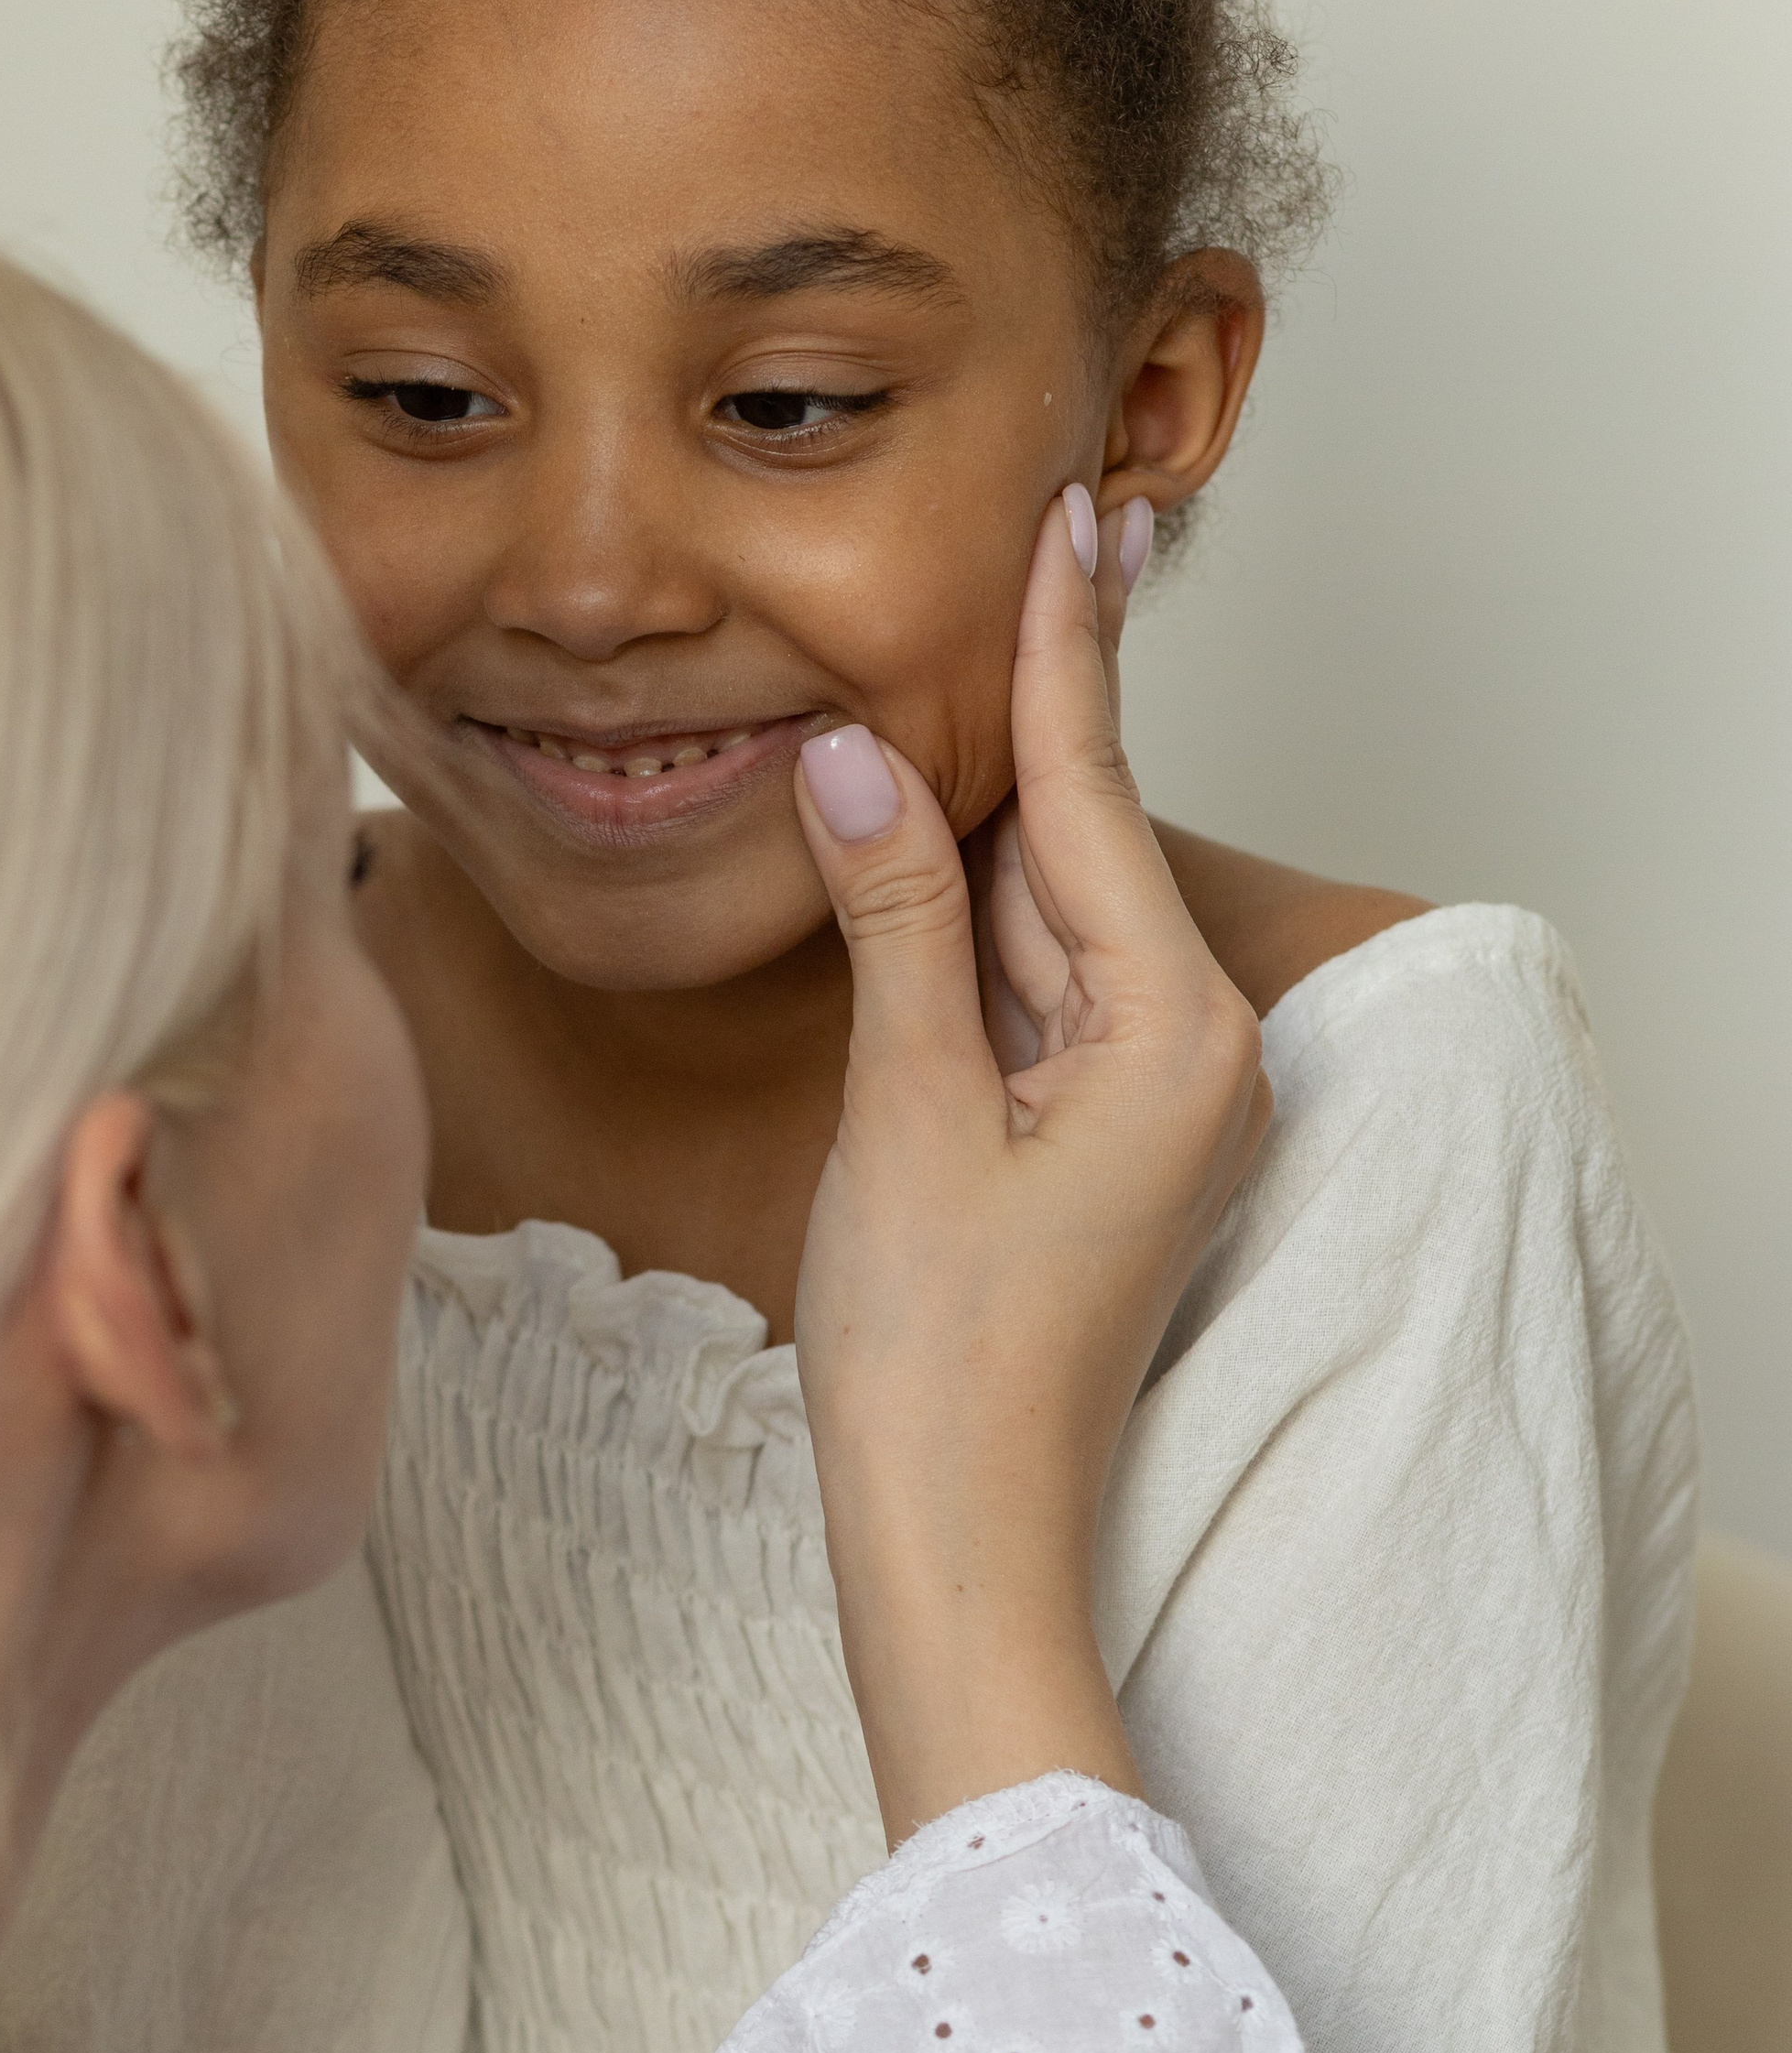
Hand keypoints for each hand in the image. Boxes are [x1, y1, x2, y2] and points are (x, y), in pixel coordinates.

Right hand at [791, 486, 1269, 1844]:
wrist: (963, 1539)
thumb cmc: (936, 1352)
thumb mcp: (905, 1105)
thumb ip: (895, 914)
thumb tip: (859, 754)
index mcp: (1174, 1029)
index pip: (1096, 789)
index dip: (1069, 642)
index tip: (1079, 513)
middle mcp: (1193, 1048)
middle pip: (1078, 837)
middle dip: (1025, 703)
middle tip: (1039, 533)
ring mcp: (1152, 1094)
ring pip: (1048, 904)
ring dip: (984, 809)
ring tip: (946, 667)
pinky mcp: (1102, 1129)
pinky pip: (1035, 977)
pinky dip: (974, 909)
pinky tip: (928, 834)